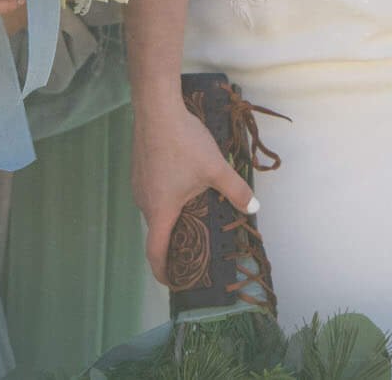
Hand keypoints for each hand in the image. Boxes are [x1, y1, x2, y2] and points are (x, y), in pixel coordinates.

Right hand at [131, 95, 256, 285]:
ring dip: (169, 219)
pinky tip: (181, 187)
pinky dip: (164, 201)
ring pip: (154, 211)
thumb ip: (234, 190)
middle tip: (194, 248)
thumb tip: (253, 208)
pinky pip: (151, 194)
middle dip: (172, 244)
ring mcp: (138, 185)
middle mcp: (144, 202)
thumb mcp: (215, 168)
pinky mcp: (138, 170)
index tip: (173, 281)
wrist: (157, 110)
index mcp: (160, 211)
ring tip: (192, 218)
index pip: (155, 253)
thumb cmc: (184, 143)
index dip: (163, 271)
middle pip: (156, 232)